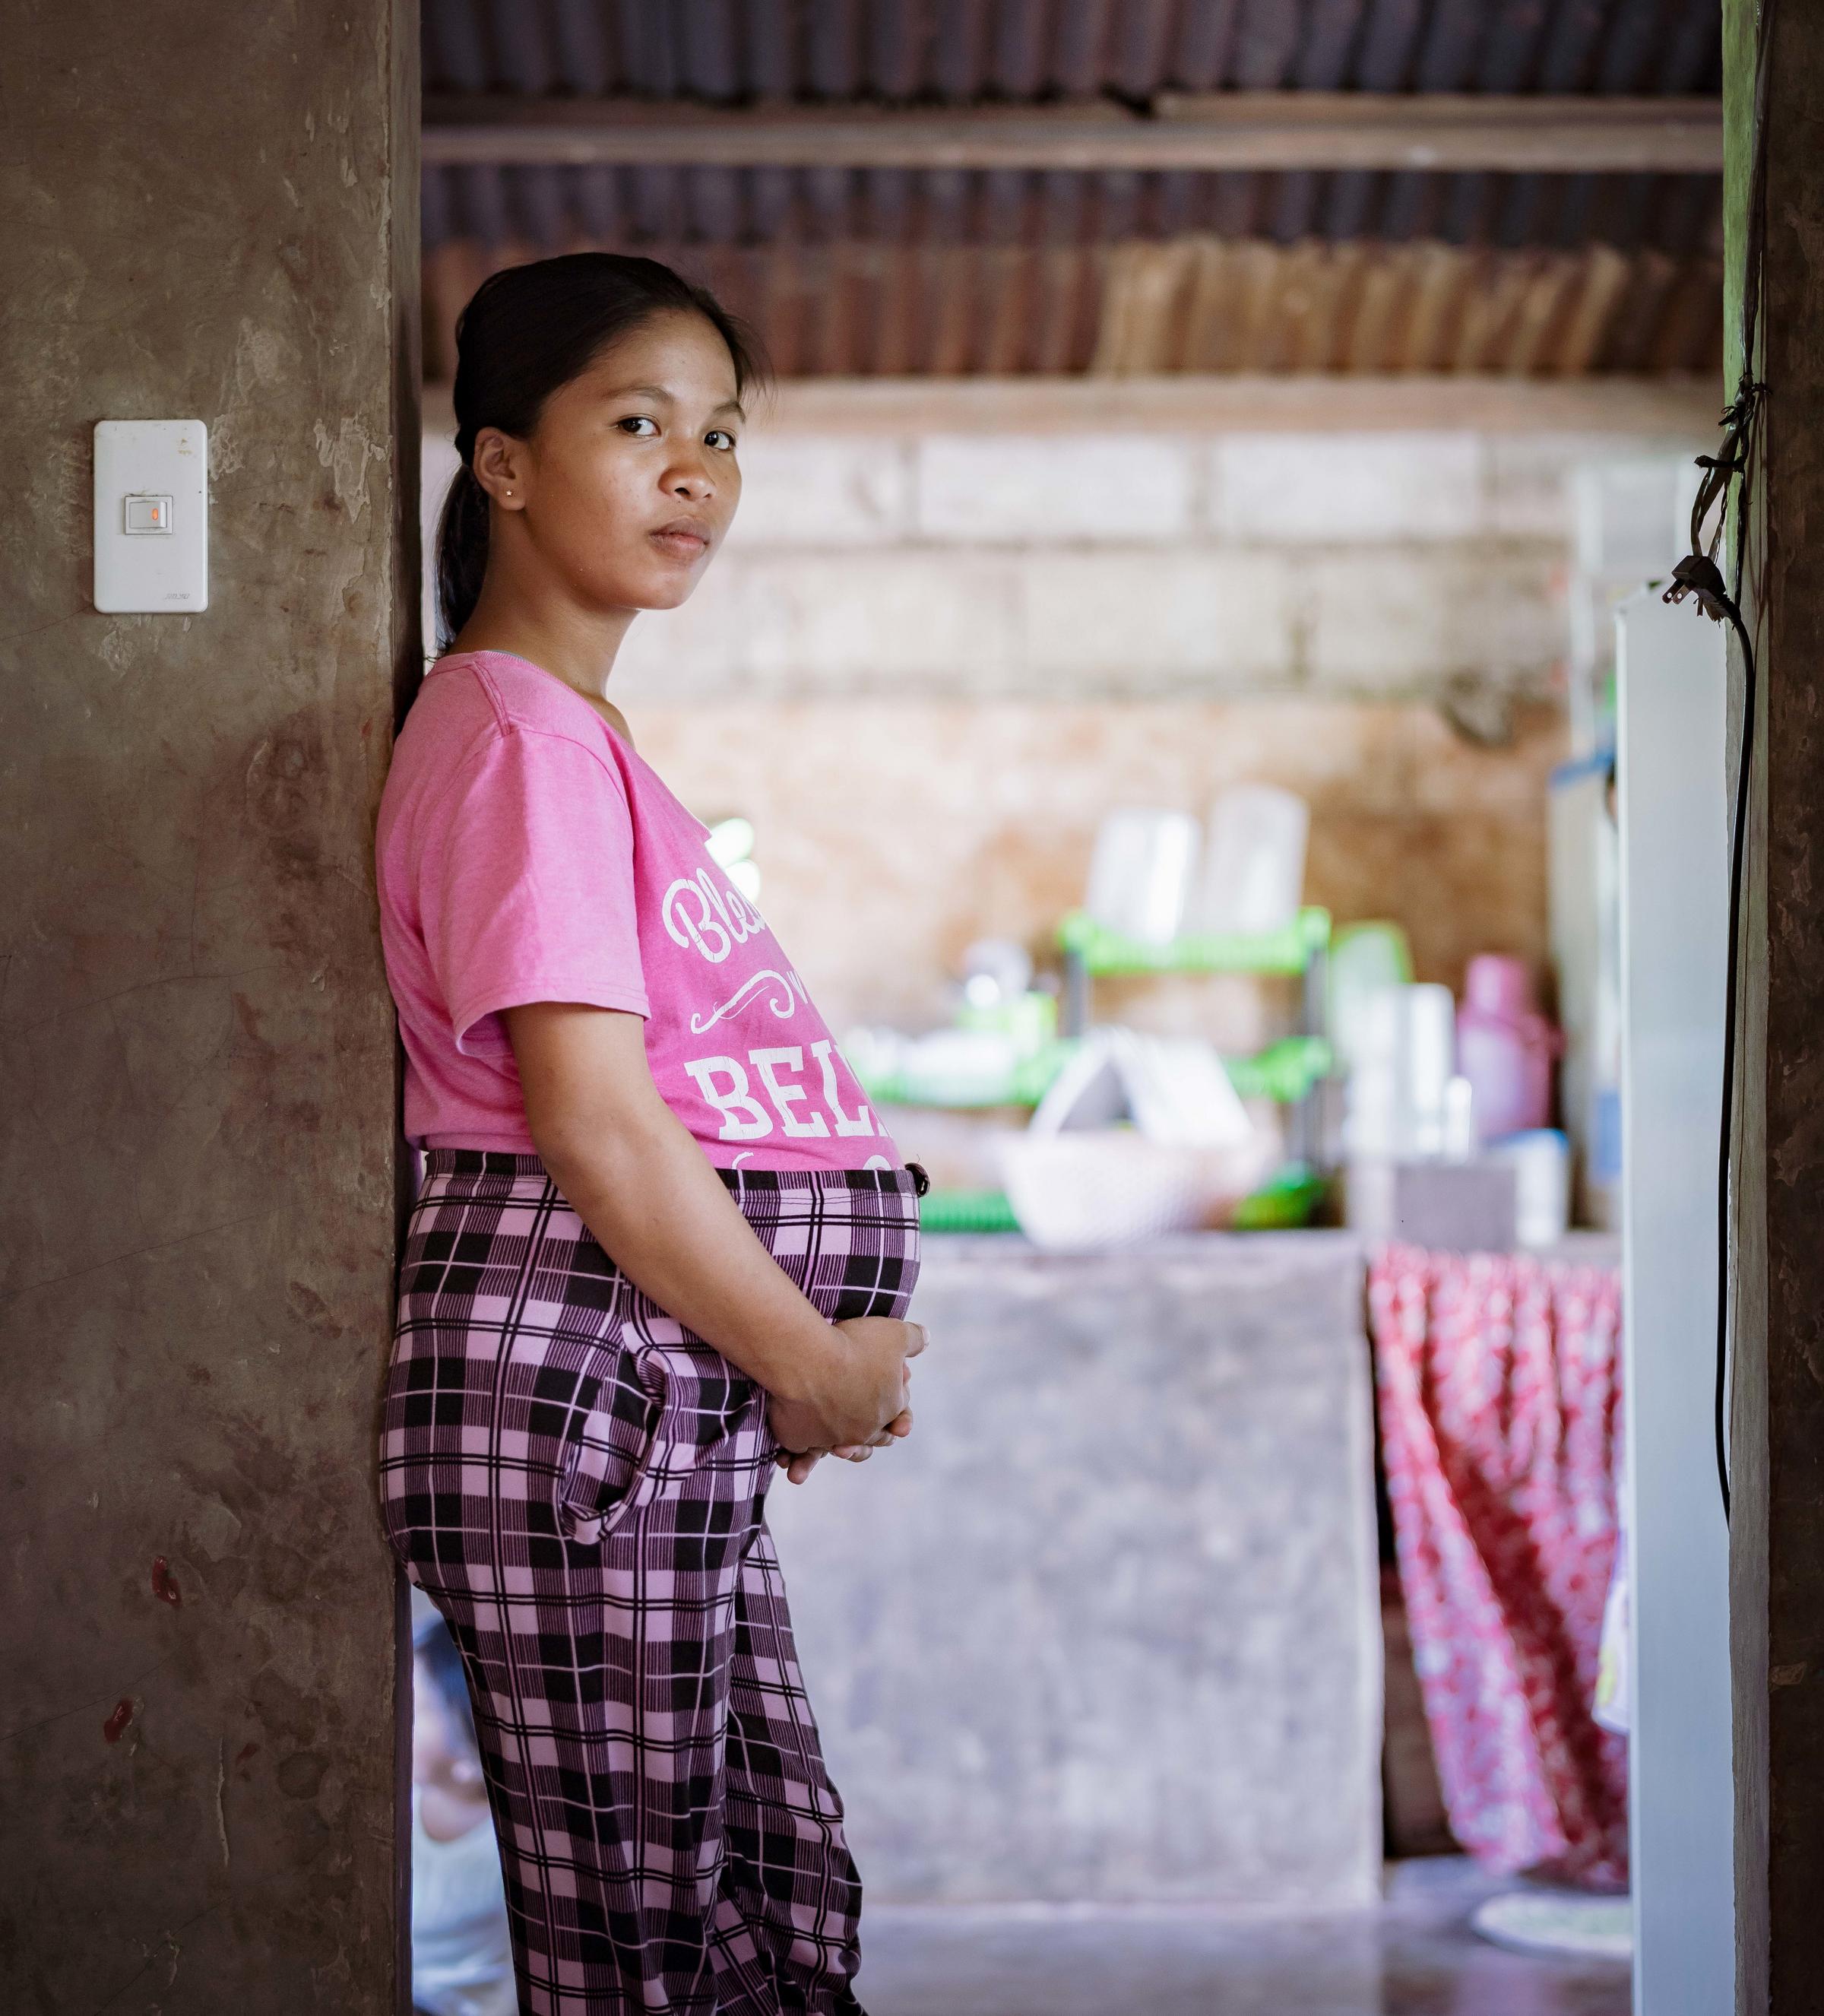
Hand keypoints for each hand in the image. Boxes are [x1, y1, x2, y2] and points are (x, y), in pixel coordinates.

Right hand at [770, 1318, 925, 1482]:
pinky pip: (800, 1448)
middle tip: (869, 1423)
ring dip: (839, 1446)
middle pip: (872, 1437)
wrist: (806, 1357)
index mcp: (889, 1407)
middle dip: (872, 1431)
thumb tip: (926, 1339)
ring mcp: (830, 1437)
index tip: (891, 1393)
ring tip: (836, 1445)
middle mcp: (863, 1429)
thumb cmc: (853, 1344)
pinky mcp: (799, 1438)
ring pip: (837, 1447)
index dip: (896, 1400)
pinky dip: (800, 1450)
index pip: (899, 1411)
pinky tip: (797, 1447)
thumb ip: (913, 1338)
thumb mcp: (894, 1333)